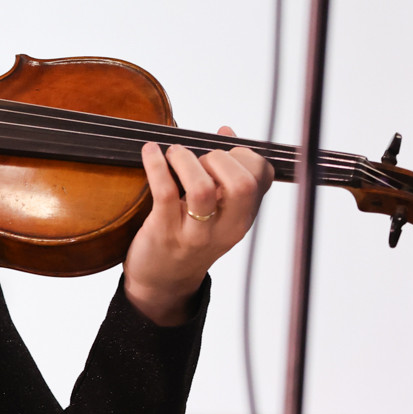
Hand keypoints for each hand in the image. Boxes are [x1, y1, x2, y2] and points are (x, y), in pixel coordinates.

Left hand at [122, 128, 272, 325]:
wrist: (163, 282)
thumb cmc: (190, 238)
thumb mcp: (219, 212)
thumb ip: (226, 173)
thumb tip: (226, 131)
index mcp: (243, 218)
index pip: (261, 176)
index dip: (244, 154)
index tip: (224, 150)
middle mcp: (225, 227)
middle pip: (242, 184)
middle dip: (220, 158)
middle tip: (199, 158)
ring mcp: (195, 233)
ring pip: (202, 189)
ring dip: (186, 160)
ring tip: (174, 154)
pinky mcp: (164, 232)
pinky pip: (164, 193)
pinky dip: (155, 165)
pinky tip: (151, 152)